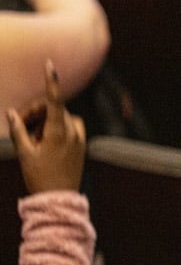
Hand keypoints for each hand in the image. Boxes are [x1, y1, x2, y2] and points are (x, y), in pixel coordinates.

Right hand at [6, 59, 85, 193]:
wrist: (59, 199)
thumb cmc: (39, 176)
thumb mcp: (24, 153)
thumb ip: (18, 130)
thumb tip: (12, 112)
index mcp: (59, 132)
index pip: (55, 101)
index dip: (51, 82)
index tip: (50, 65)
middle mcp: (74, 132)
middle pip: (55, 110)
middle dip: (37, 113)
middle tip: (23, 126)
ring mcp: (80, 138)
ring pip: (62, 118)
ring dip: (47, 121)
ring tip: (35, 140)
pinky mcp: (83, 145)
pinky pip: (70, 128)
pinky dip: (58, 129)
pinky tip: (46, 143)